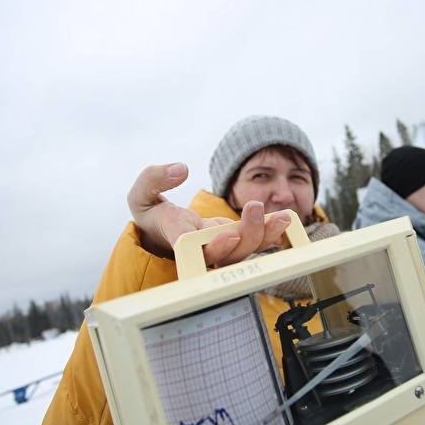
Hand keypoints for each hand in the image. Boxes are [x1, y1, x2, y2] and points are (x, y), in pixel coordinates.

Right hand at [127, 163, 291, 265]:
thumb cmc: (150, 214)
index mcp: (177, 241)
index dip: (214, 247)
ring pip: (245, 251)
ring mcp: (219, 248)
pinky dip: (269, 233)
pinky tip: (283, 220)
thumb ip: (153, 179)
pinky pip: (253, 242)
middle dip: (247, 236)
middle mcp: (202, 251)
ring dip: (265, 236)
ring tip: (282, 217)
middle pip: (228, 255)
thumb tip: (180, 169)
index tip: (228, 234)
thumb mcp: (140, 195)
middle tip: (255, 209)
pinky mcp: (232, 241)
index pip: (195, 250)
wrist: (159, 231)